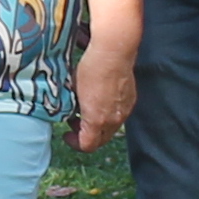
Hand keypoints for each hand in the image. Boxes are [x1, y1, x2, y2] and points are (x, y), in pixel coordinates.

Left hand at [68, 37, 137, 152]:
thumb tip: (68, 111)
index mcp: (96, 120)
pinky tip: (101, 100)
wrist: (113, 52)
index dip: (74, 143)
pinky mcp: (131, 101)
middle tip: (75, 122)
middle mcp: (113, 120)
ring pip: (110, 129)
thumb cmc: (91, 68)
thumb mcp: (73, 90)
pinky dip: (109, 115)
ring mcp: (124, 111)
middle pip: (100, 141)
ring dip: (98, 125)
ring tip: (87, 110)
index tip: (67, 134)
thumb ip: (72, 107)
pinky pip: (119, 116)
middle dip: (86, 135)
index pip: (87, 145)